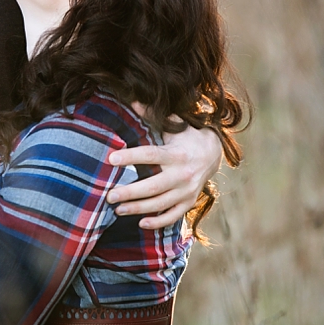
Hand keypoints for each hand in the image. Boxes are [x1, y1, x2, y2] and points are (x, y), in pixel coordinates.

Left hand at [106, 124, 222, 228]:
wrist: (214, 153)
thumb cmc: (187, 137)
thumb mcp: (174, 125)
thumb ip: (152, 116)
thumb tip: (132, 101)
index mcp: (175, 154)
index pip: (150, 155)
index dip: (130, 157)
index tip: (111, 158)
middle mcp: (182, 174)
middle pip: (153, 186)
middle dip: (130, 192)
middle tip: (109, 195)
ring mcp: (187, 190)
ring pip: (160, 204)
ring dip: (138, 208)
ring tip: (117, 209)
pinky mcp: (189, 202)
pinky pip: (173, 216)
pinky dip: (158, 222)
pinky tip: (140, 223)